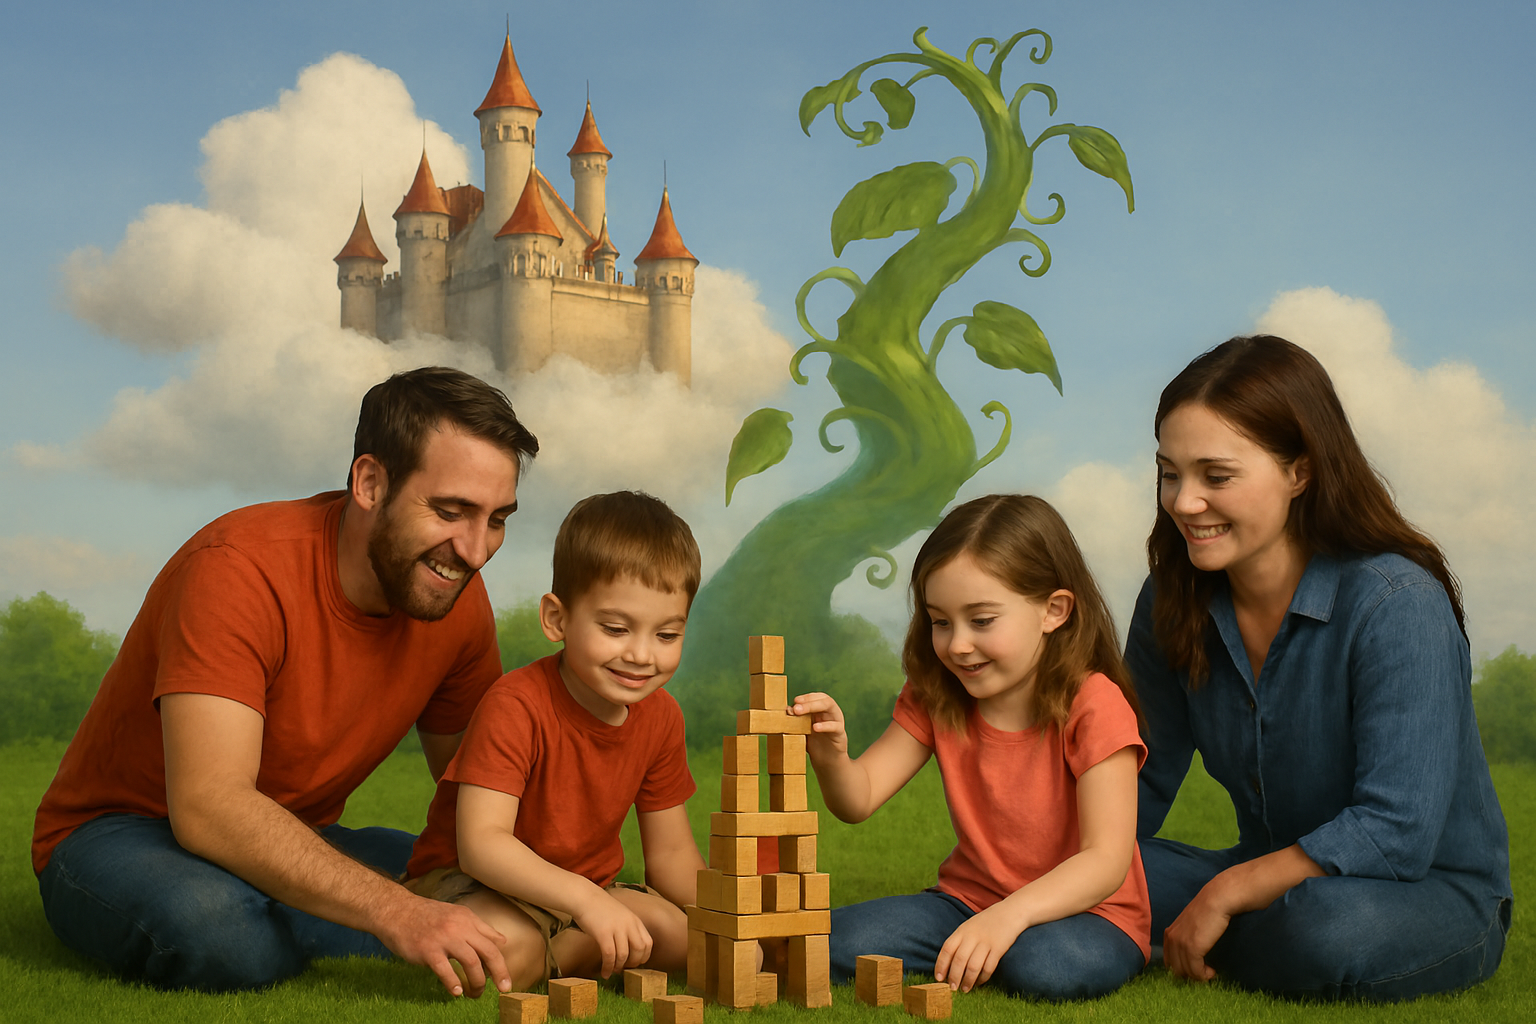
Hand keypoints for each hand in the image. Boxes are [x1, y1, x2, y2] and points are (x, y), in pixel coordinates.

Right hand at [377, 891, 511, 996]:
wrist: (396, 910)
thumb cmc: (426, 916)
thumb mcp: (456, 915)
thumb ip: (479, 928)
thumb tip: (502, 940)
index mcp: (468, 918)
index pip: (493, 942)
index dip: (502, 962)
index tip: (505, 979)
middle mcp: (459, 927)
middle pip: (488, 952)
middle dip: (499, 973)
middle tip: (503, 989)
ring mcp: (444, 938)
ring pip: (471, 962)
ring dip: (477, 983)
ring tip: (475, 994)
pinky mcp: (428, 950)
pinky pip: (445, 971)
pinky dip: (453, 984)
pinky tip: (456, 992)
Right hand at [572, 889, 653, 976]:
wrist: (584, 897)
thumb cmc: (600, 908)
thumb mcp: (621, 915)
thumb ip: (628, 928)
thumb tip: (629, 949)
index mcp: (635, 920)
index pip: (648, 943)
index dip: (643, 956)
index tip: (635, 963)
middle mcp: (629, 924)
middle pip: (639, 950)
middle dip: (633, 964)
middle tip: (624, 968)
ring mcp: (617, 928)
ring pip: (624, 955)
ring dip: (619, 967)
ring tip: (613, 971)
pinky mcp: (603, 933)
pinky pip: (609, 955)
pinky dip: (608, 967)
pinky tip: (604, 972)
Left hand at [790, 691, 848, 759]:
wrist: (826, 761)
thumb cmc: (813, 742)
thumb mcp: (802, 729)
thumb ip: (796, 720)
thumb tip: (787, 710)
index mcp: (821, 709)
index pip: (816, 697)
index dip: (806, 697)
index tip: (795, 701)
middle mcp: (830, 712)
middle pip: (823, 700)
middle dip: (808, 702)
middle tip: (796, 708)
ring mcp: (837, 721)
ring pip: (830, 707)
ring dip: (814, 707)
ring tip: (799, 712)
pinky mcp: (840, 734)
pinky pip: (835, 726)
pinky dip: (825, 725)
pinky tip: (815, 727)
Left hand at [933, 904, 1024, 991]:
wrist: (1010, 912)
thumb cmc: (986, 923)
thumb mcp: (968, 927)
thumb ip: (959, 942)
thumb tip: (947, 964)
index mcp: (962, 930)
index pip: (947, 949)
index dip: (941, 965)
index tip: (938, 978)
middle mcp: (972, 936)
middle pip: (959, 960)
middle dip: (954, 976)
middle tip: (952, 988)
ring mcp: (986, 942)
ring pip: (973, 966)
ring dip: (968, 980)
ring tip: (965, 989)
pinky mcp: (999, 949)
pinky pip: (989, 967)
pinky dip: (983, 978)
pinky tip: (979, 982)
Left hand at [1162, 883, 1231, 982]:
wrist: (1217, 900)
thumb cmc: (1208, 911)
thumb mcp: (1190, 925)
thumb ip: (1186, 938)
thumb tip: (1190, 957)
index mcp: (1169, 934)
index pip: (1169, 961)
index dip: (1182, 969)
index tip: (1196, 970)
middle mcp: (1171, 939)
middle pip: (1176, 969)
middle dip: (1190, 975)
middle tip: (1204, 972)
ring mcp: (1180, 944)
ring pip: (1185, 972)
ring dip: (1199, 976)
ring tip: (1210, 972)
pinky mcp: (1192, 948)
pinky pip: (1195, 972)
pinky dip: (1204, 976)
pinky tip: (1212, 972)